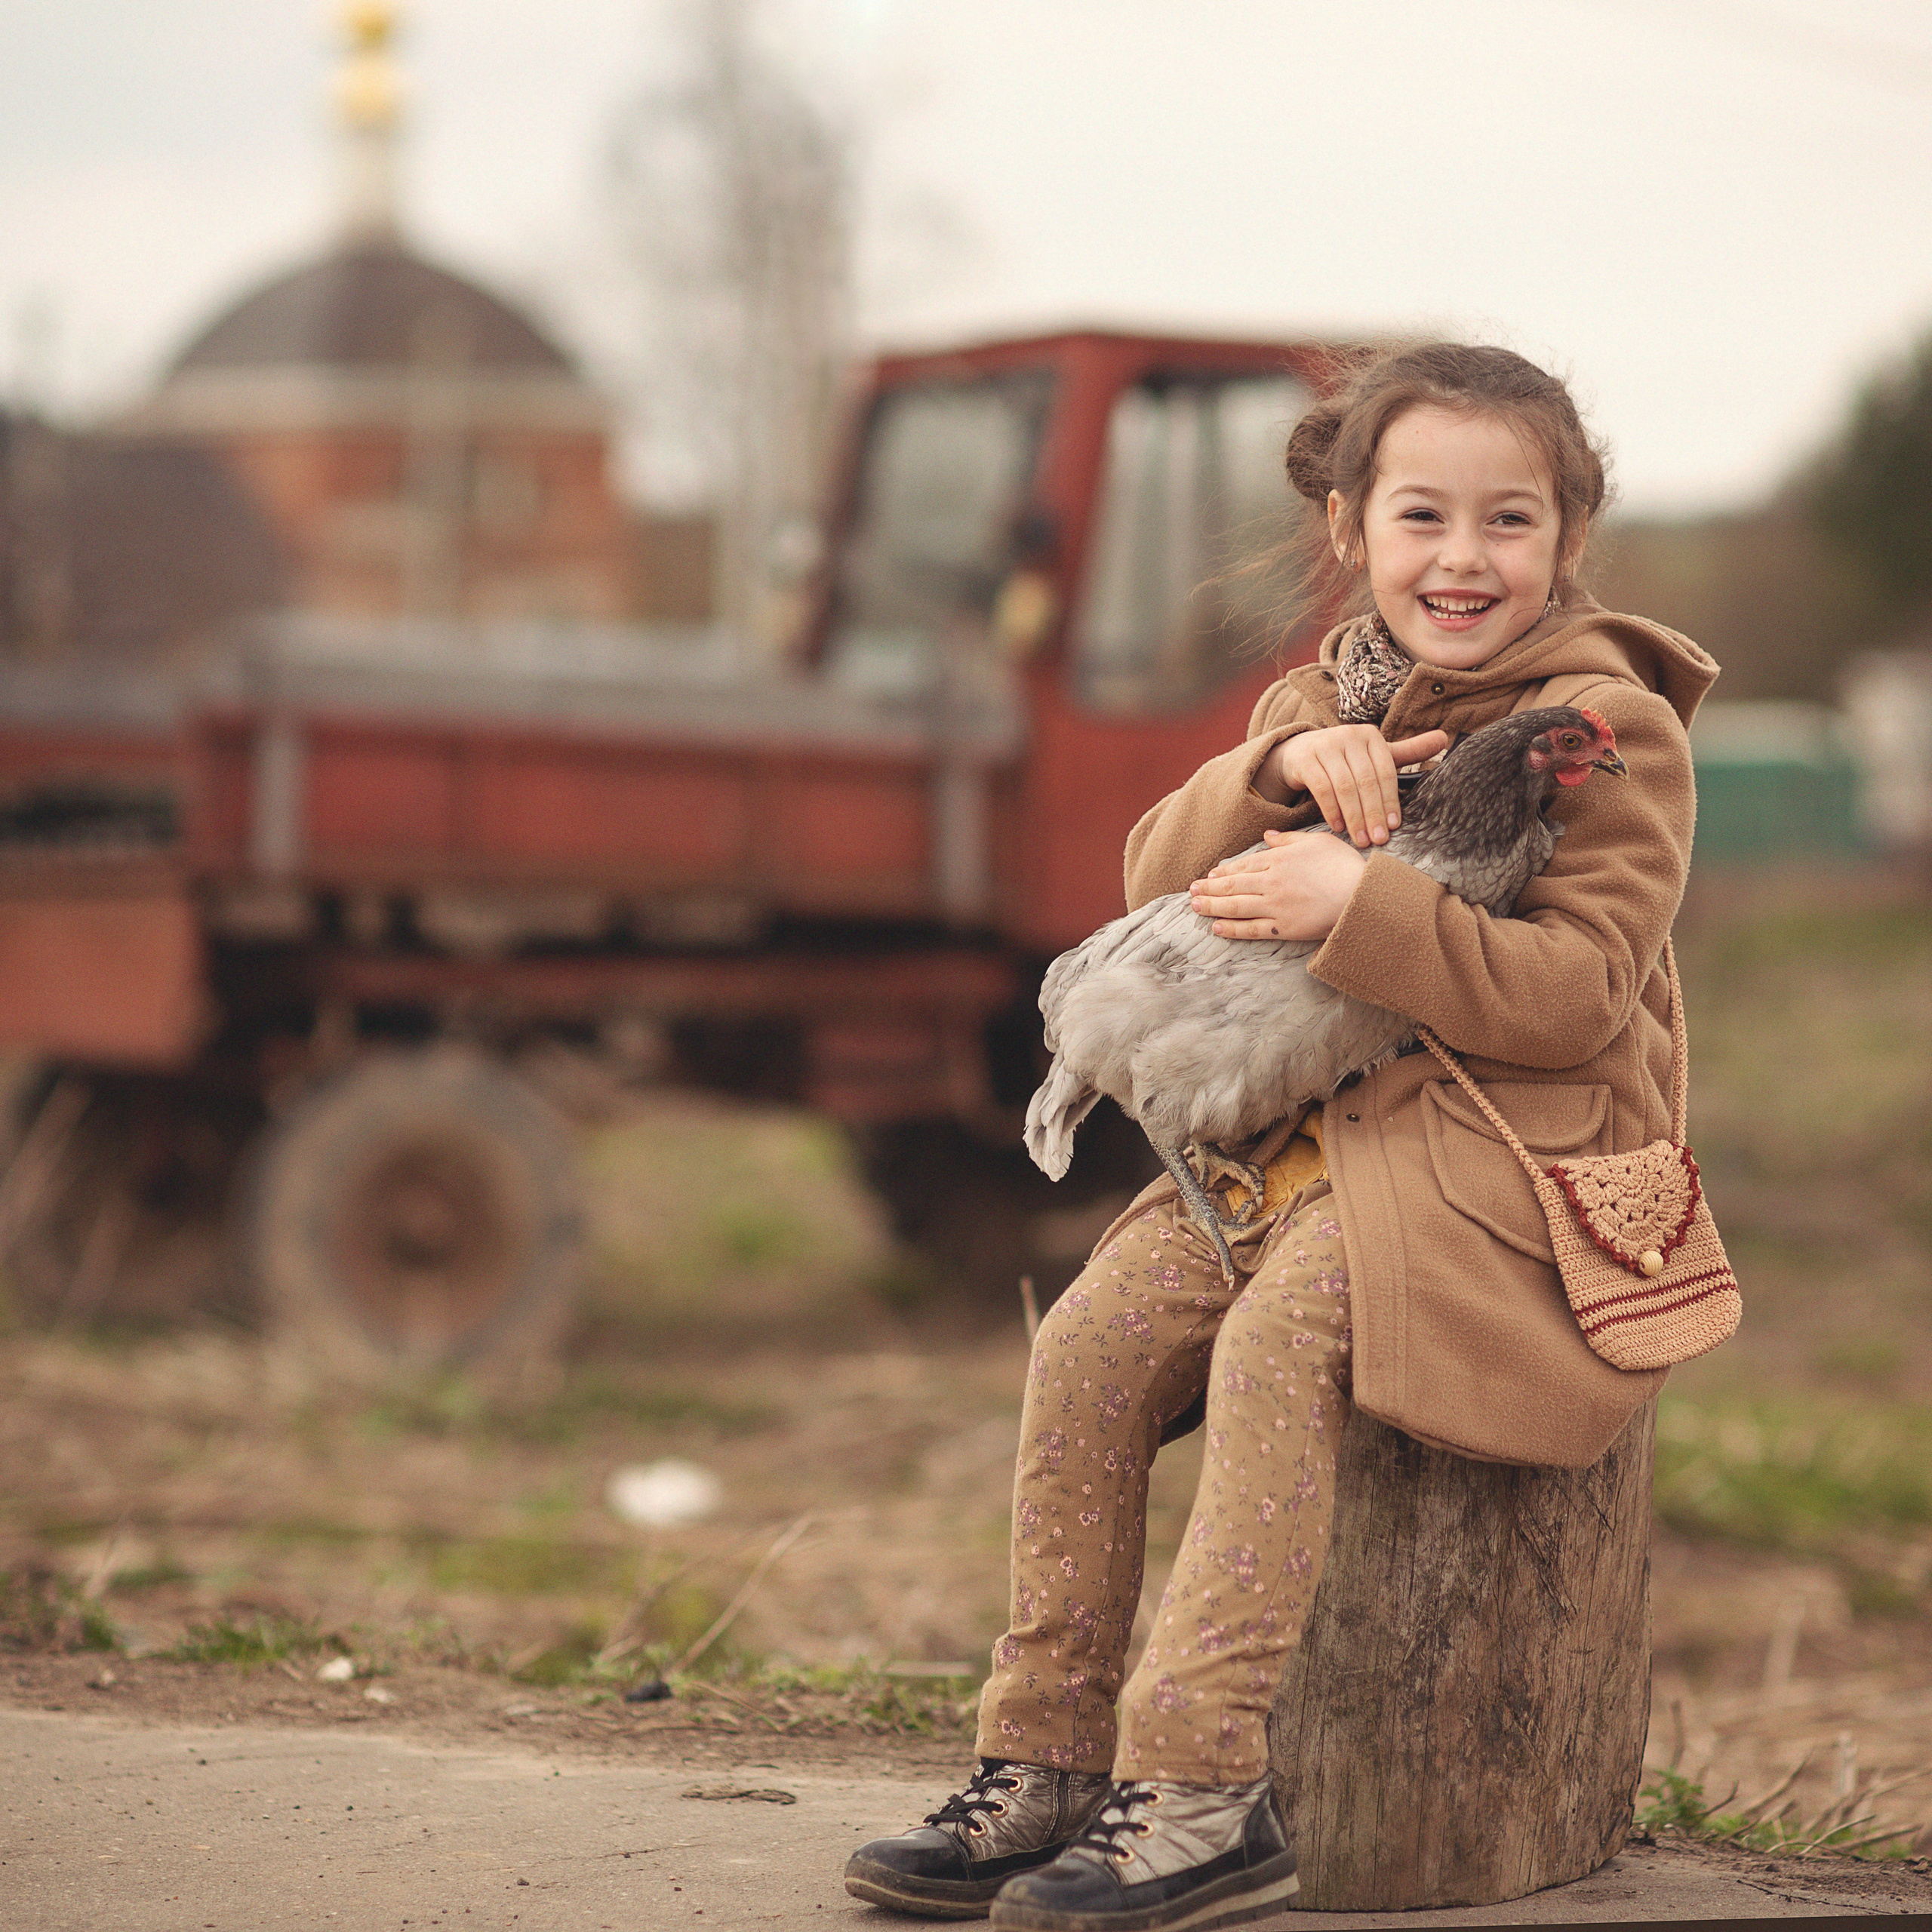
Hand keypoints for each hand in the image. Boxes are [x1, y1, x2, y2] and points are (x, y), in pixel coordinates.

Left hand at [1190, 828, 1366, 941]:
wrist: (1360, 896)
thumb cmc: (1344, 866)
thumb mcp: (1316, 842)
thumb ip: (1288, 839)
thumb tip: (1267, 836)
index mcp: (1279, 859)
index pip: (1243, 865)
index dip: (1223, 871)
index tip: (1209, 875)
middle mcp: (1271, 882)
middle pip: (1233, 885)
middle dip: (1209, 888)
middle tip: (1191, 891)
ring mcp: (1275, 906)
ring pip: (1235, 906)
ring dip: (1212, 906)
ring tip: (1195, 907)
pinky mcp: (1283, 927)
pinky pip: (1250, 929)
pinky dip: (1231, 929)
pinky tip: (1217, 927)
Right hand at [1260, 726, 1450, 846]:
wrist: (1299, 752)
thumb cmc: (1344, 758)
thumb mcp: (1374, 755)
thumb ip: (1408, 752)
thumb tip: (1444, 739)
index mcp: (1371, 736)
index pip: (1385, 771)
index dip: (1391, 800)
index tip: (1395, 826)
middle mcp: (1349, 736)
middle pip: (1365, 781)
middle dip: (1373, 813)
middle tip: (1379, 840)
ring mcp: (1325, 745)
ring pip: (1344, 786)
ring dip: (1354, 817)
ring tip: (1361, 839)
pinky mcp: (1306, 759)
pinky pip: (1321, 788)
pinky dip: (1331, 810)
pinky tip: (1338, 827)